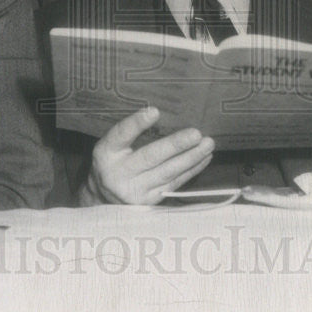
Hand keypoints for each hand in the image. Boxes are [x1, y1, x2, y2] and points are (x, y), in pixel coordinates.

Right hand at [79, 107, 214, 205]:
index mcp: (106, 153)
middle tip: (196, 134)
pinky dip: (192, 170)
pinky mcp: (151, 201)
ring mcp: (136, 191)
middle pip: (149, 158)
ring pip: (167, 173)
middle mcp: (119, 174)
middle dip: (175, 145)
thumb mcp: (112, 145)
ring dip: (191, 158)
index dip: (136, 124)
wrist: (103, 199)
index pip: (120, 135)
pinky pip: (175, 184)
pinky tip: (204, 158)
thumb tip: (161, 113)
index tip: (154, 111)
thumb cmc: (113, 161)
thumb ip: (130, 131)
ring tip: (207, 144)